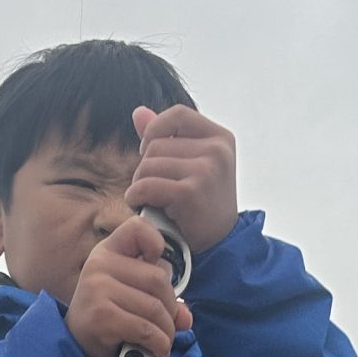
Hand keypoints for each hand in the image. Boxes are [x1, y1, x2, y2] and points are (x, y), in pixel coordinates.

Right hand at [65, 217, 193, 356]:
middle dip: (171, 308)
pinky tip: (157, 349)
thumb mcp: (132, 297)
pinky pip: (145, 328)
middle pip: (158, 279)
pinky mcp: (101, 316)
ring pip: (154, 308)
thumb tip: (186, 316)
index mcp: (107, 252)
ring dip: (167, 331)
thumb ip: (161, 298)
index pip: (136, 228)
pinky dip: (158, 343)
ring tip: (163, 341)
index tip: (156, 262)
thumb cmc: (108, 316)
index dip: (155, 242)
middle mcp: (99, 265)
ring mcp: (97, 289)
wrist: (77, 346)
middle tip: (167, 324)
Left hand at [129, 105, 239, 256]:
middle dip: (145, 167)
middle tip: (154, 189)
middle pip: (157, 144)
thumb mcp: (190, 164)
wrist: (218, 244)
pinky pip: (147, 185)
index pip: (178, 114)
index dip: (156, 130)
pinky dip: (136, 196)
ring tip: (152, 199)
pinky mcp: (191, 192)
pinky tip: (142, 205)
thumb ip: (167, 137)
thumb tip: (138, 111)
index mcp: (220, 137)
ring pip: (148, 165)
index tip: (150, 152)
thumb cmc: (201, 203)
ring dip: (140, 184)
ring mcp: (207, 170)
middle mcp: (217, 150)